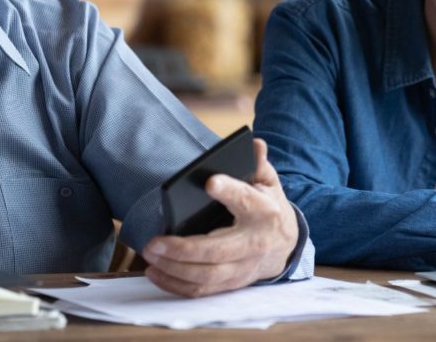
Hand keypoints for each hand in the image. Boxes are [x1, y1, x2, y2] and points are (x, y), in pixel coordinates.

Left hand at [141, 138, 298, 297]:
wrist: (285, 244)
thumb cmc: (268, 206)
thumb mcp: (268, 182)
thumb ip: (258, 164)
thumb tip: (254, 144)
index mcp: (264, 212)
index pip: (246, 201)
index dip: (229, 191)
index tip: (209, 182)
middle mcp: (253, 243)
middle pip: (217, 251)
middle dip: (183, 249)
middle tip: (154, 242)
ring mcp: (242, 268)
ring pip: (206, 276)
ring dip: (174, 269)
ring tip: (150, 254)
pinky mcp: (231, 284)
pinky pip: (201, 291)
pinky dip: (176, 285)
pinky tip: (155, 272)